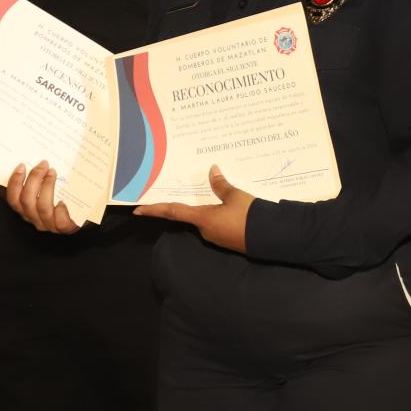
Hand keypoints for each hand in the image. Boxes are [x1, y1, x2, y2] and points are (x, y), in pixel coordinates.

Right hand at [4, 161, 79, 233]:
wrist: (79, 218)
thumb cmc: (61, 201)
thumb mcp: (45, 191)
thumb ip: (37, 180)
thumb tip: (38, 162)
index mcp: (26, 209)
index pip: (13, 199)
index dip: (15, 182)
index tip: (22, 166)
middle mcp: (34, 218)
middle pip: (26, 200)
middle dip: (33, 178)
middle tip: (43, 164)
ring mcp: (48, 224)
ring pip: (42, 206)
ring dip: (46, 186)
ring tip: (52, 172)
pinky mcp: (62, 227)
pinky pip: (60, 220)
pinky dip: (61, 208)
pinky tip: (64, 199)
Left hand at [134, 165, 252, 252]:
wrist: (273, 238)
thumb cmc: (250, 216)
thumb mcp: (236, 196)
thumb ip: (222, 184)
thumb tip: (212, 170)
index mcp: (203, 219)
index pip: (172, 212)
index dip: (155, 210)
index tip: (137, 210)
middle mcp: (205, 231)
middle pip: (191, 216)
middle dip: (189, 205)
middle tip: (185, 190)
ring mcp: (217, 238)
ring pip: (206, 220)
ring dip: (208, 209)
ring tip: (217, 196)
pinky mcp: (228, 240)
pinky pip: (218, 225)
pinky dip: (218, 215)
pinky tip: (229, 208)